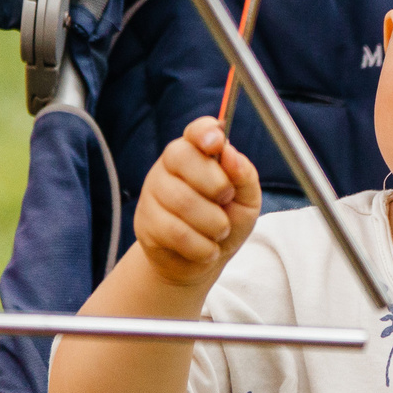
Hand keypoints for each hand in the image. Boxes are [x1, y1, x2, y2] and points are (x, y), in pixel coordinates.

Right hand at [134, 117, 261, 288]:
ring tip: (220, 231)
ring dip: (214, 223)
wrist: (202, 261)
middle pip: (184, 159)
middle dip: (217, 185)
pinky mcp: (146, 222)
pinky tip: (207, 249)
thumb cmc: (226, 221)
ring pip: (182, 200)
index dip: (204, 132)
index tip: (217, 143)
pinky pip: (176, 232)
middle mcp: (169, 165)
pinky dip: (202, 247)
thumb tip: (230, 154)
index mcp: (197, 152)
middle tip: (227, 201)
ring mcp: (153, 192)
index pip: (195, 131)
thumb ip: (244, 175)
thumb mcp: (246, 199)